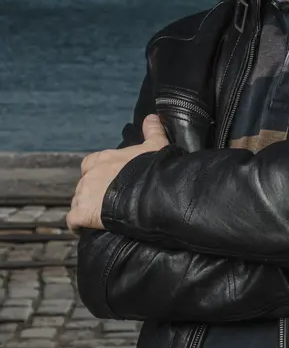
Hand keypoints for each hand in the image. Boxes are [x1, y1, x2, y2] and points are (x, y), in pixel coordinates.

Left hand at [66, 114, 168, 235]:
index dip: (97, 175)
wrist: (152, 193)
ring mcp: (84, 194)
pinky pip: (73, 221)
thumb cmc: (154, 169)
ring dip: (86, 210)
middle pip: (84, 186)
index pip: (90, 165)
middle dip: (92, 195)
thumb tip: (153, 117)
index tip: (108, 185)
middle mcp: (90, 175)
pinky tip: (85, 230)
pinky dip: (77, 226)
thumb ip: (152, 131)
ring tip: (101, 220)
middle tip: (109, 204)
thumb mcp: (157, 146)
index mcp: (103, 159)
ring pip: (78, 203)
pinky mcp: (83, 214)